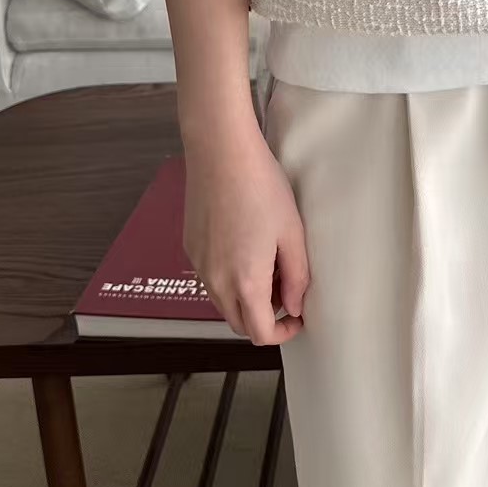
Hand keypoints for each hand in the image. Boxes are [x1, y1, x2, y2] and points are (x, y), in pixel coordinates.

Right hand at [182, 118, 309, 345]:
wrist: (221, 154)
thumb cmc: (261, 188)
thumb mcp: (292, 233)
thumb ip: (296, 277)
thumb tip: (294, 306)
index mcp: (245, 282)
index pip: (259, 332)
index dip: (283, 332)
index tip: (297, 316)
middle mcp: (216, 281)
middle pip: (238, 322)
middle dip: (263, 317)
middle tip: (285, 288)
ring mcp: (199, 265)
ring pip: (222, 302)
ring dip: (245, 298)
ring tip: (267, 263)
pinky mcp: (190, 248)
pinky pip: (210, 279)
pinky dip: (228, 278)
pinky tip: (244, 246)